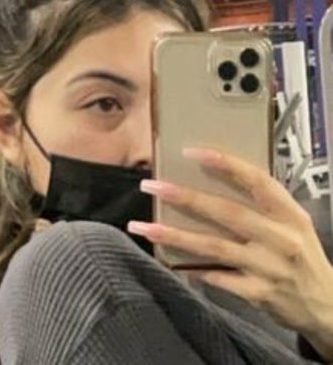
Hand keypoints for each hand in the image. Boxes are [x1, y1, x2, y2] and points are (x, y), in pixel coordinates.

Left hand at [128, 148, 332, 360]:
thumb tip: (213, 184)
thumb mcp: (294, 222)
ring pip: (213, 246)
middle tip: (151, 185)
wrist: (329, 304)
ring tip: (143, 227)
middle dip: (185, 196)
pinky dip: (196, 270)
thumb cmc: (302, 253)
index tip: (191, 152)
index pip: (256, 180)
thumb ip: (262, 204)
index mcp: (289, 213)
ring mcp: (269, 267)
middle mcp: (280, 237)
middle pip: (226, 212)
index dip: (225, 163)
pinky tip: (173, 263)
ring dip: (175, 236)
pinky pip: (219, 278)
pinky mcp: (259, 293)